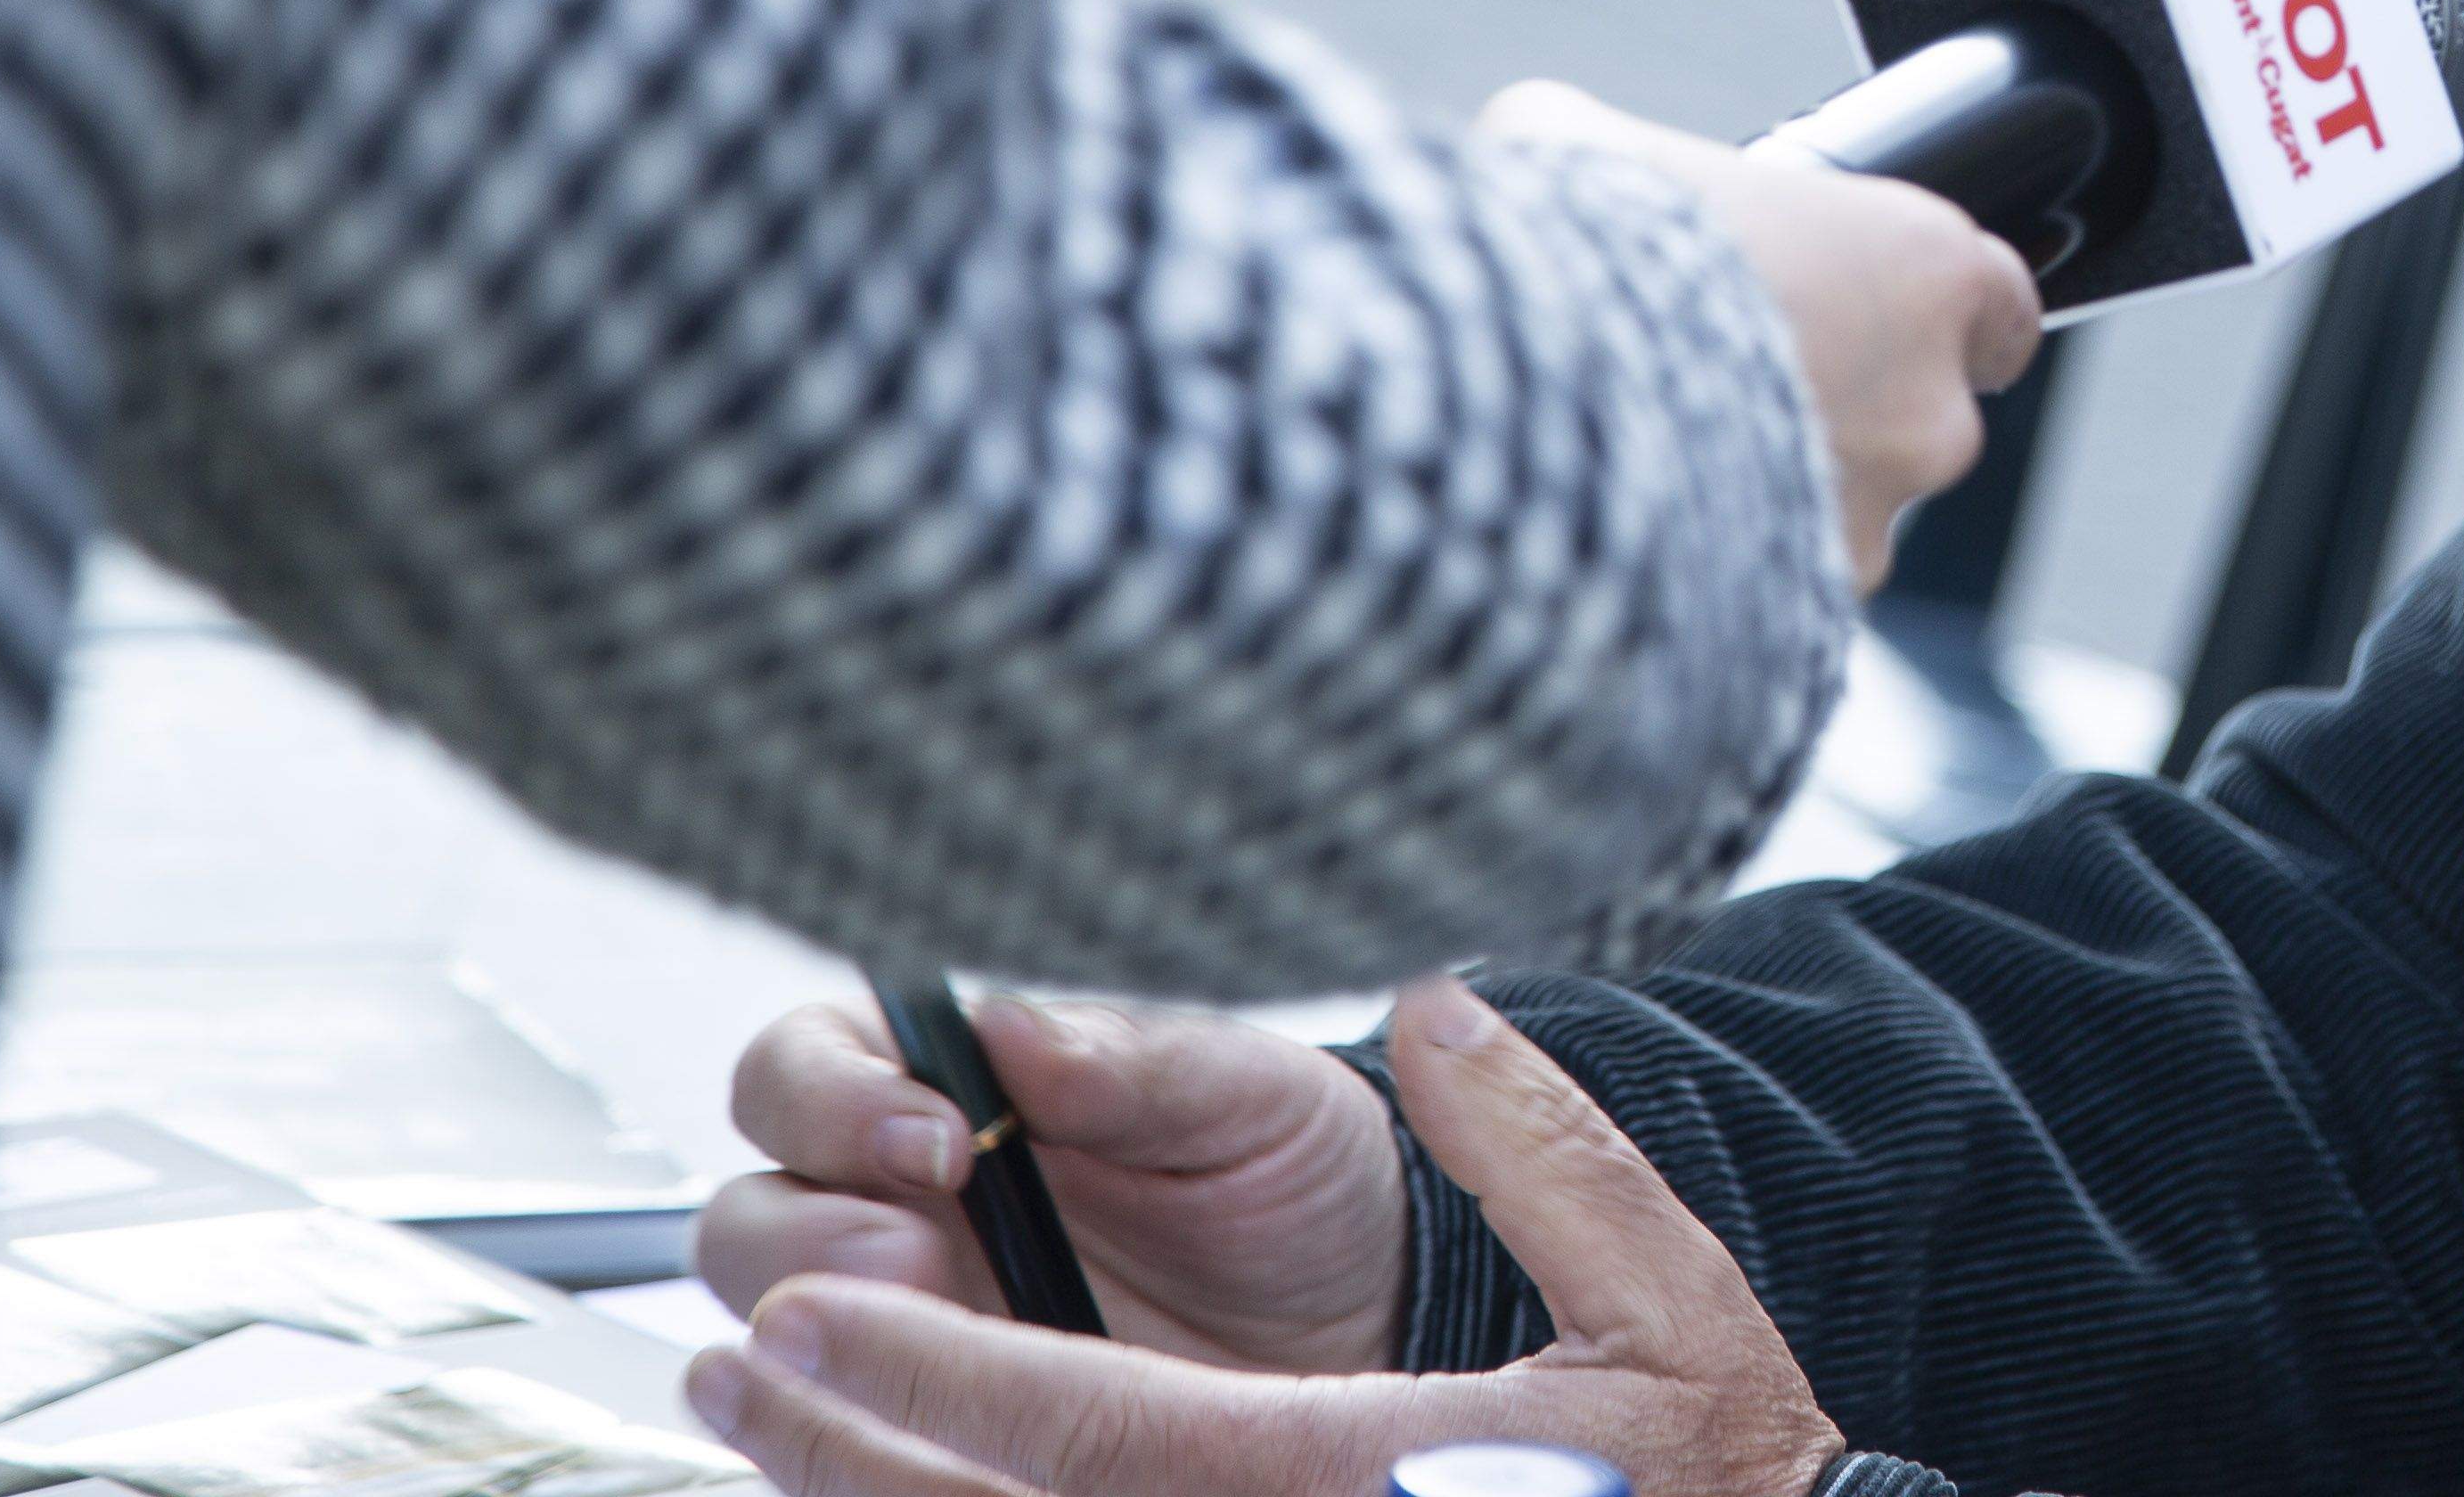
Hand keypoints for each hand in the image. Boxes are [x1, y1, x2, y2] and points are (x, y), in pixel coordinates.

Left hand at [691, 980, 1851, 1496]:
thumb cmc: (1716, 1476)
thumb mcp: (1665, 1298)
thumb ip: (1547, 1152)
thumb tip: (1439, 1014)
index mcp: (1356, 1482)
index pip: (1097, 1434)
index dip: (937, 1375)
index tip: (819, 1311)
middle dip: (852, 1441)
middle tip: (747, 1352)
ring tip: (766, 1418)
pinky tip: (893, 1492)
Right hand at [699, 993, 1403, 1375]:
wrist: (1361, 1307)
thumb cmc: (1293, 1173)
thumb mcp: (1244, 1096)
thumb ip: (1133, 1063)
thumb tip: (1017, 1028)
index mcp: (956, 1089)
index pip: (809, 1067)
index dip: (837, 1096)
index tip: (935, 1134)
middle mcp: (904, 1203)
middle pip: (754, 1209)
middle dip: (806, 1234)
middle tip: (911, 1255)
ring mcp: (908, 1322)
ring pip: (771, 1329)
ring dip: (811, 1336)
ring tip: (929, 1327)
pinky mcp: (932, 1418)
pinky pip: (843, 1431)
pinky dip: (852, 1431)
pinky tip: (927, 1423)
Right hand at [1482, 80, 2041, 586]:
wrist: (1517, 407)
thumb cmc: (1579, 254)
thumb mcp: (1593, 151)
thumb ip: (1633, 162)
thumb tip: (1575, 161)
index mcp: (1925, 270)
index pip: (1998, 304)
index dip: (1938, 315)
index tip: (1879, 317)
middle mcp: (1930, 411)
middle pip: (1918, 423)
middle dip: (1838, 417)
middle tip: (1724, 391)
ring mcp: (1870, 526)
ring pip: (1844, 521)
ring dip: (1777, 503)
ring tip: (1660, 471)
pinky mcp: (1795, 617)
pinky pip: (1773, 598)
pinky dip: (1722, 579)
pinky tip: (1636, 541)